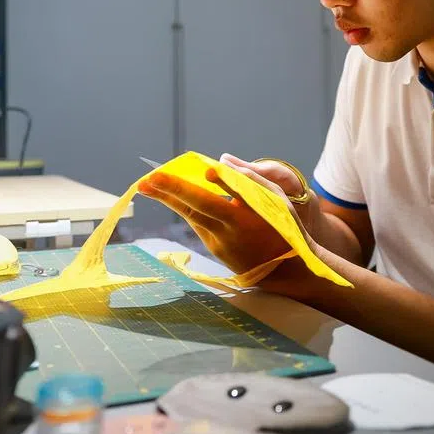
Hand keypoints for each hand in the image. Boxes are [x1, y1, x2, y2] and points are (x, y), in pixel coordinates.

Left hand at [138, 154, 319, 277]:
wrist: (286, 271)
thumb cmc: (283, 227)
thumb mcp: (275, 200)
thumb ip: (248, 180)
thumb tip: (219, 163)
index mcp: (242, 219)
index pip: (210, 198)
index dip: (189, 186)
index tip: (170, 174)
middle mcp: (226, 233)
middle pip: (193, 208)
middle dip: (169, 192)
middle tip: (147, 179)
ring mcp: (218, 244)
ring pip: (191, 216)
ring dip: (169, 200)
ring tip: (149, 186)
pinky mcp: (215, 250)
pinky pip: (199, 224)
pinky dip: (188, 209)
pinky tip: (174, 197)